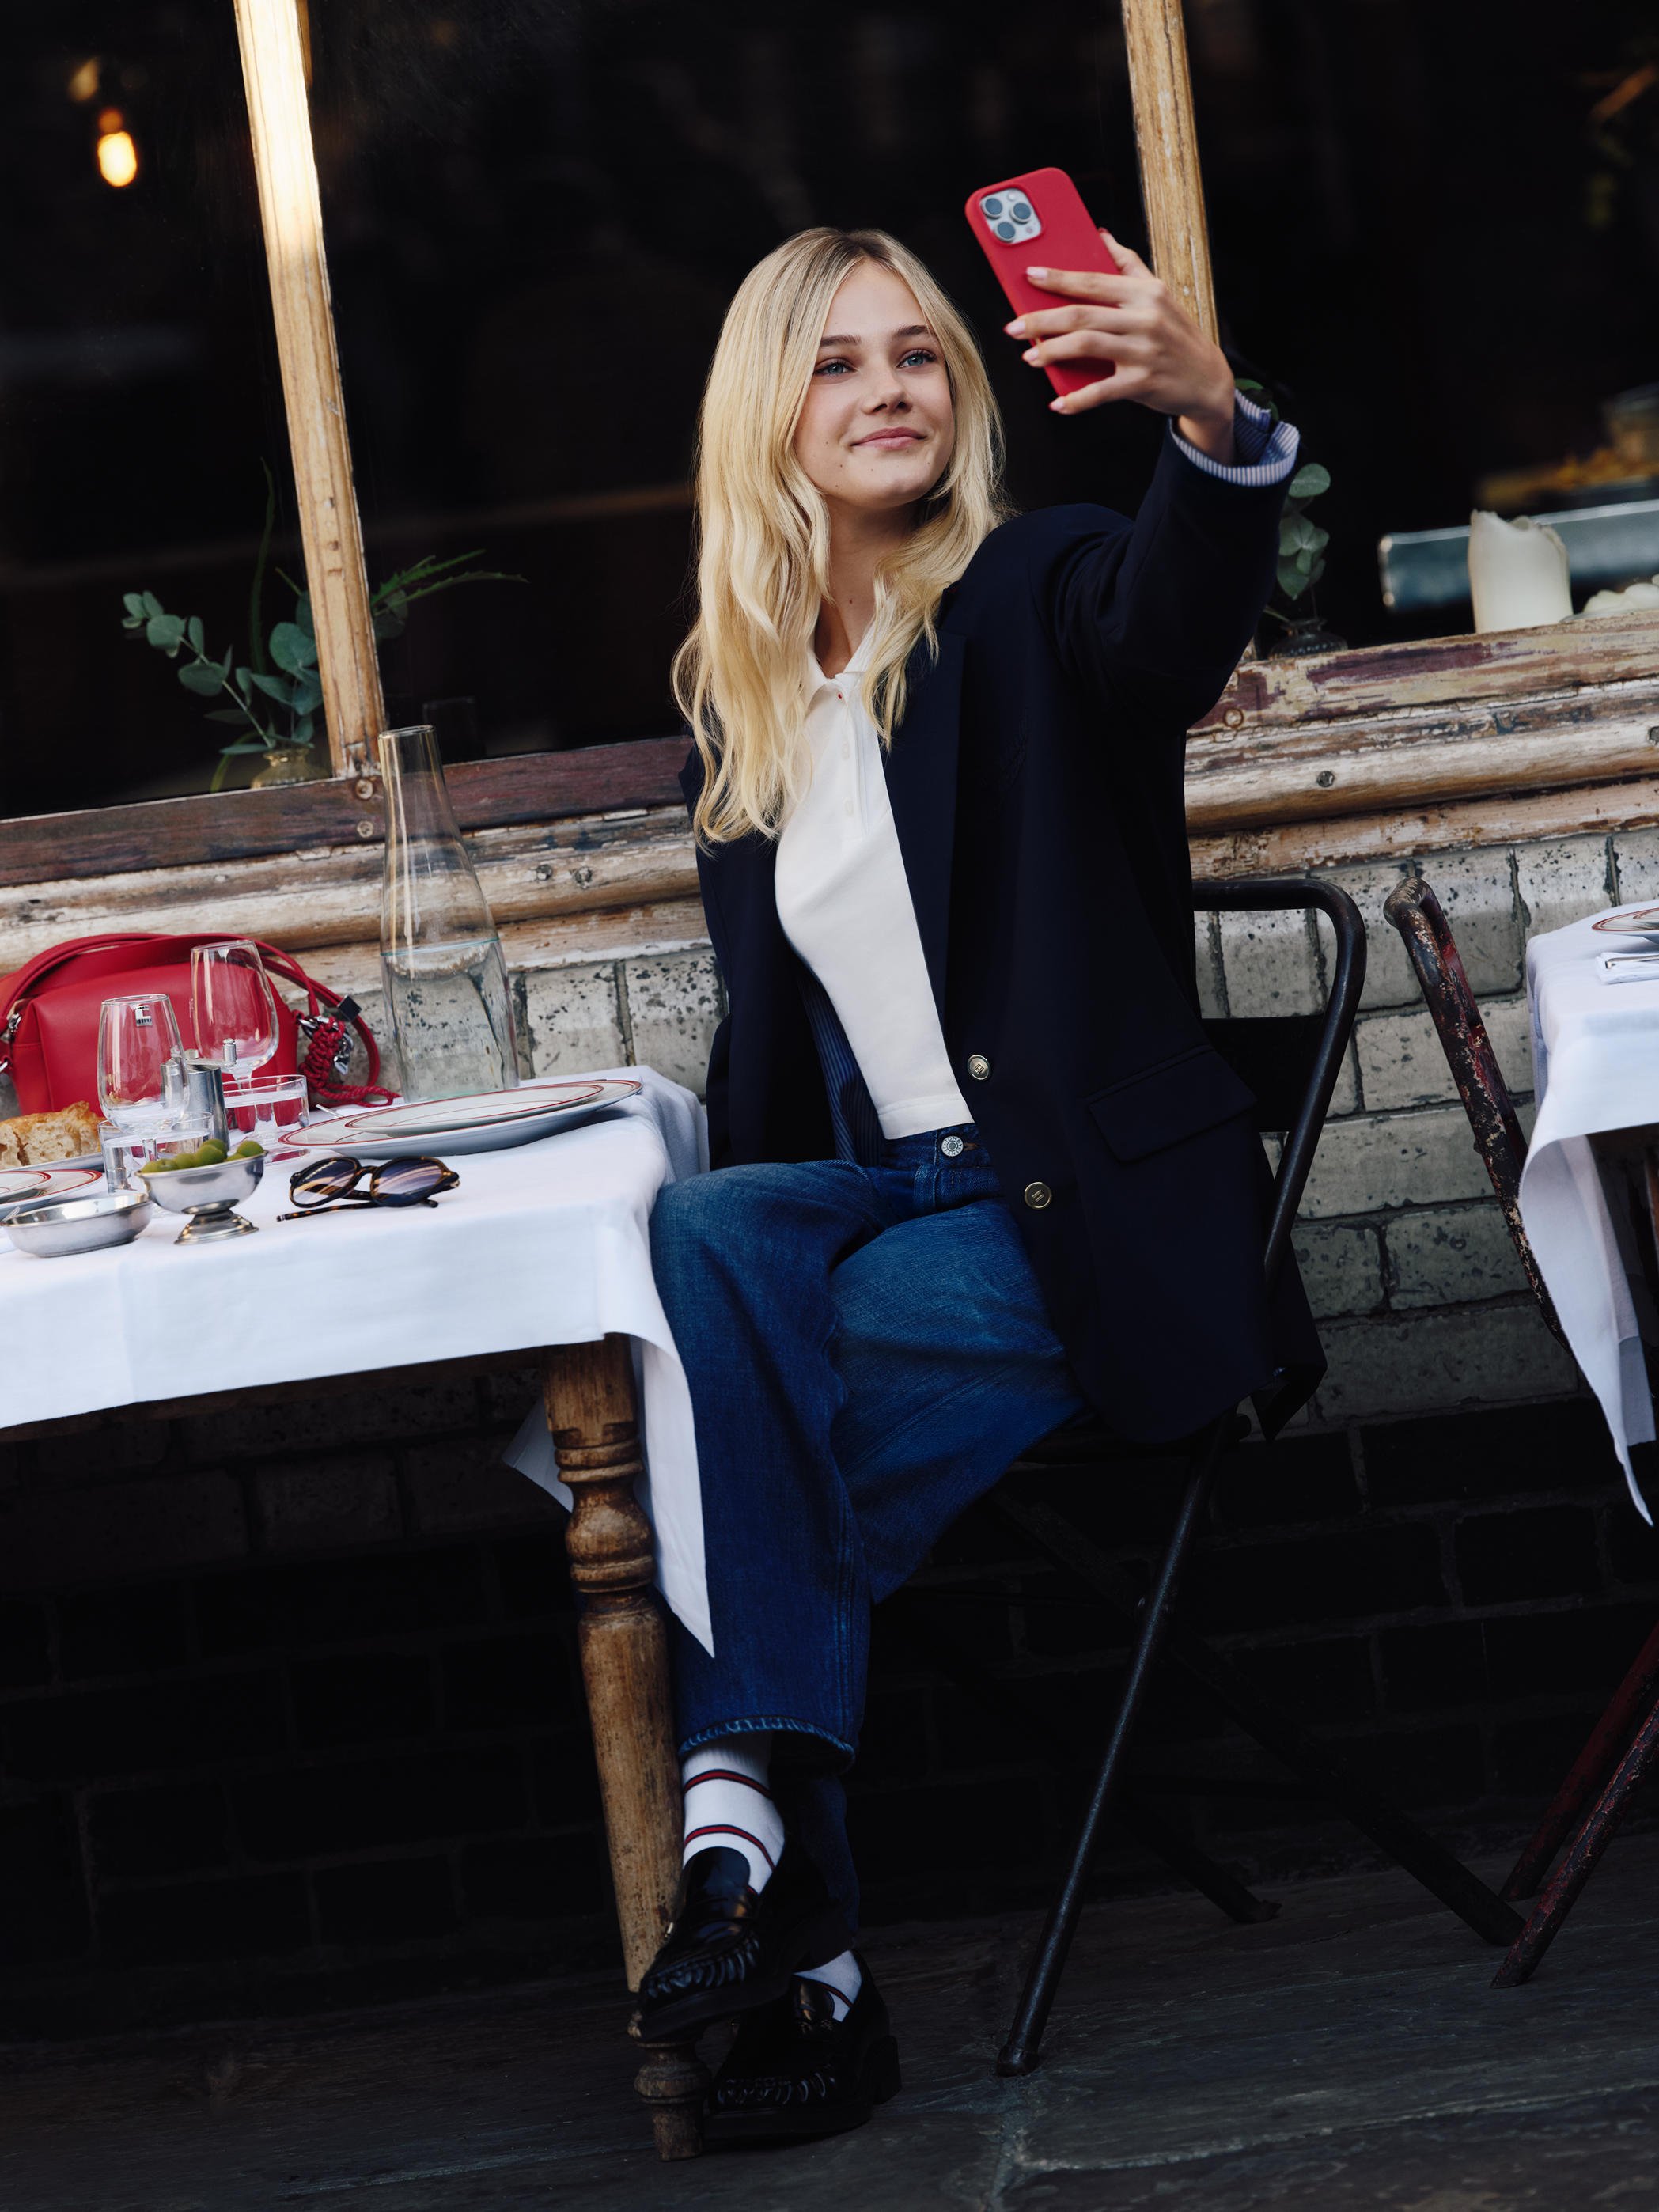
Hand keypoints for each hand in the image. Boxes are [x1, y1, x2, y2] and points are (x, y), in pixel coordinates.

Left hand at [1006, 232, 1236, 460]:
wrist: (1207, 378)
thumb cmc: (1176, 334)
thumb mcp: (1159, 294)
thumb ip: (1129, 265)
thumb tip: (1101, 236)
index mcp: (1145, 292)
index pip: (1093, 280)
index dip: (1058, 277)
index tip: (1029, 276)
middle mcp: (1145, 318)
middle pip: (1082, 314)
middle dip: (1042, 319)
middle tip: (1014, 327)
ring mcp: (1144, 351)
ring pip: (1087, 345)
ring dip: (1052, 352)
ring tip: (1030, 356)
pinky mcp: (1143, 383)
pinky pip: (1101, 391)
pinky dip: (1076, 399)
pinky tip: (1058, 402)